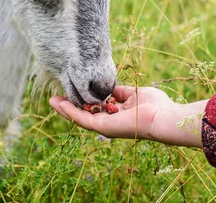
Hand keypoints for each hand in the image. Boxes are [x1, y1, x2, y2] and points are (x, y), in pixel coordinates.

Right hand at [49, 86, 206, 147]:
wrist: (163, 117)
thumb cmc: (155, 106)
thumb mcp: (134, 94)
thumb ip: (120, 92)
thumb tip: (110, 88)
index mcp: (117, 115)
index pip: (96, 108)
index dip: (83, 100)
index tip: (72, 91)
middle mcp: (110, 123)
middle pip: (85, 114)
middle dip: (69, 106)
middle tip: (55, 98)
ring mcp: (106, 126)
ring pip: (80, 118)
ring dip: (65, 110)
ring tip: (52, 100)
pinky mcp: (104, 127)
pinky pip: (83, 119)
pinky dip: (71, 112)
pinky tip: (61, 104)